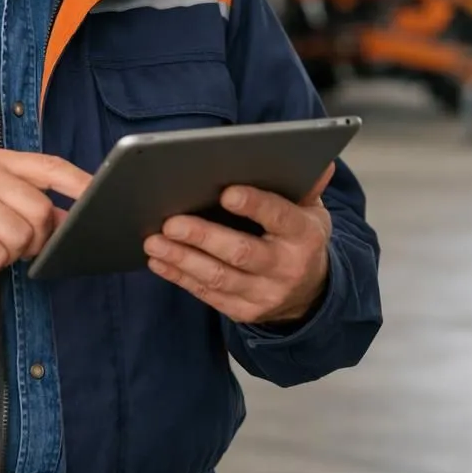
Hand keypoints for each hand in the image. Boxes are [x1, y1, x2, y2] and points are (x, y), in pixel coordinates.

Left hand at [143, 163, 334, 324]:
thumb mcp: (312, 212)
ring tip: (154, 243)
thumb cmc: (301, 240)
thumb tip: (317, 160)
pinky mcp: (244, 312)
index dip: (254, 205)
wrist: (311, 295)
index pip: (280, 217)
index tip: (226, 192)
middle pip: (241, 252)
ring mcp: (264, 295)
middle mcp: (286, 268)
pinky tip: (159, 262)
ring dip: (182, 259)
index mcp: (304, 236)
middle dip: (203, 236)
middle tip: (171, 222)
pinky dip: (180, 277)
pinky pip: (207, 295)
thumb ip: (306, 186)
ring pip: (218, 277)